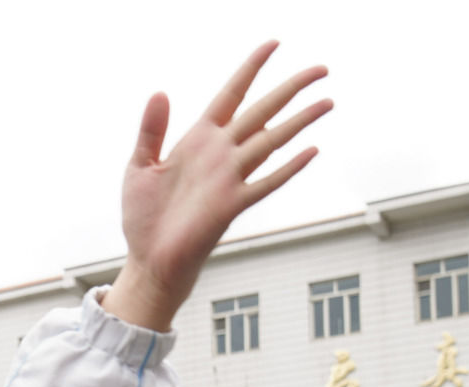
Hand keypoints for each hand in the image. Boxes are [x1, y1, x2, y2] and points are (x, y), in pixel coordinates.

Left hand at [103, 43, 329, 329]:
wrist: (149, 260)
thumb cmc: (143, 217)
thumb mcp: (140, 165)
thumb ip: (151, 130)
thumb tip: (160, 92)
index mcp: (199, 139)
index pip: (232, 94)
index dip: (251, 68)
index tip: (274, 44)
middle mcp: (220, 153)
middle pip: (263, 110)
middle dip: (291, 87)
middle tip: (322, 68)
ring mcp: (229, 177)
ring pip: (271, 140)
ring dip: (300, 120)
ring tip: (328, 100)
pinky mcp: (231, 204)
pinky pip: (266, 182)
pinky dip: (288, 167)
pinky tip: (311, 150)